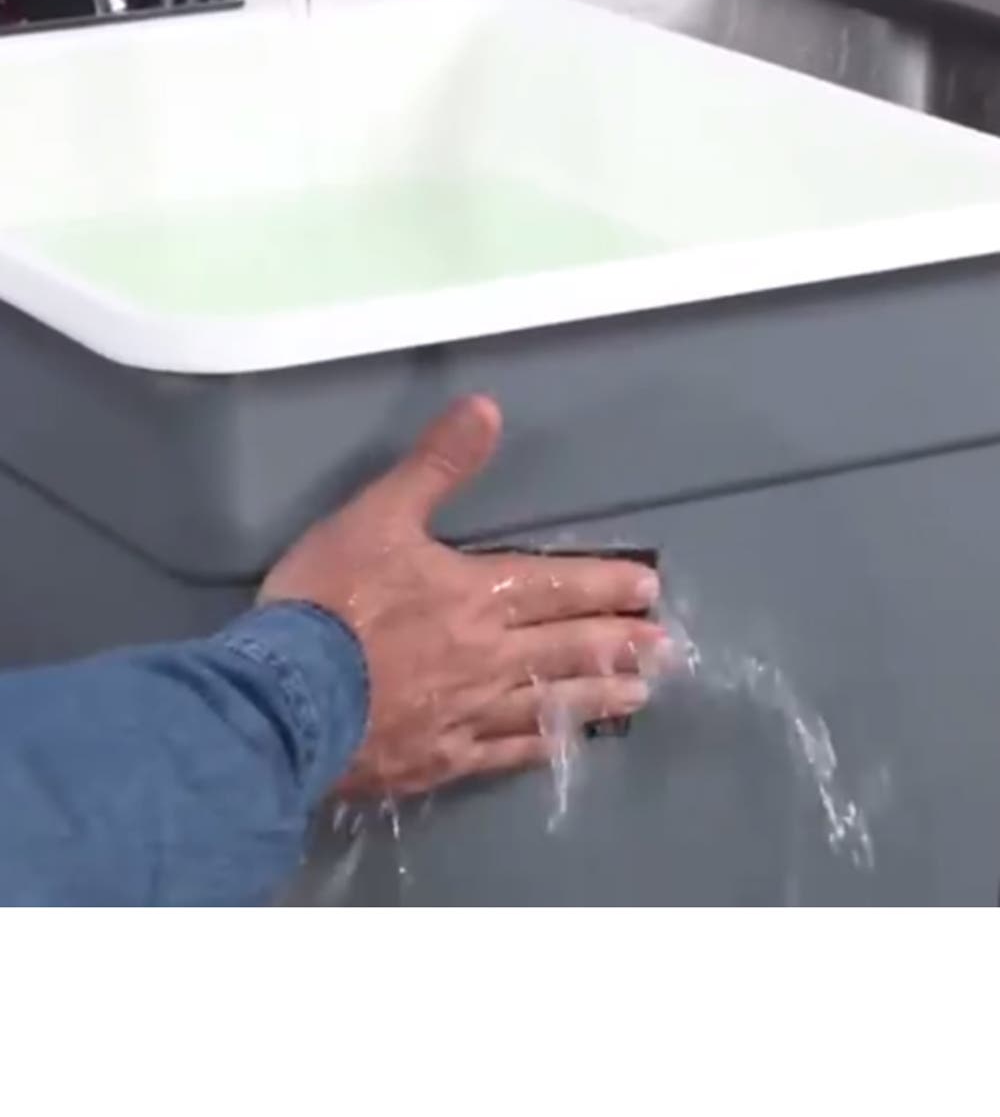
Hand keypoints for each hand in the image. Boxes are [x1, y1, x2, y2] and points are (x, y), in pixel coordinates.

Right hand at [260, 396, 671, 796]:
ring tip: (639, 696)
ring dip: (597, 697)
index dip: (603, 585)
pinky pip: (504, 754)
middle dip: (618, 643)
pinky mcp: (441, 760)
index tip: (649, 589)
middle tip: (665, 648)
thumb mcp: (376, 515)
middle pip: (567, 648)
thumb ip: (434, 465)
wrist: (285, 701)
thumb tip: (486, 409)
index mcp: (477, 595)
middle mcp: (489, 656)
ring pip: (549, 703)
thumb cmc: (331, 601)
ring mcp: (468, 714)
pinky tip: (561, 748)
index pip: (556, 587)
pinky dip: (538, 748)